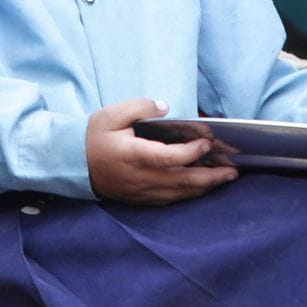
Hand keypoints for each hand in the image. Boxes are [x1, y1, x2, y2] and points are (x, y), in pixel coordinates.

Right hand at [85, 99, 237, 203]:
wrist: (73, 164)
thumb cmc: (93, 137)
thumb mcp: (111, 114)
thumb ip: (139, 107)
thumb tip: (165, 107)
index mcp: (134, 155)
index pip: (170, 157)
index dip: (192, 152)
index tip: (208, 142)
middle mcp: (141, 177)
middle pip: (182, 181)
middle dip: (211, 176)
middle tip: (233, 170)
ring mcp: (142, 191)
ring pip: (179, 193)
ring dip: (205, 187)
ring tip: (226, 178)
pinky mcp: (140, 198)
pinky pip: (170, 199)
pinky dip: (189, 194)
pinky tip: (202, 187)